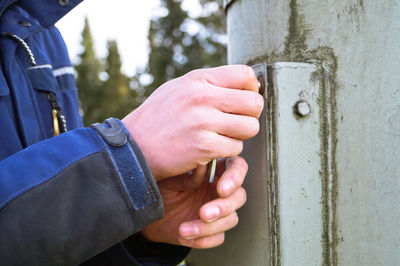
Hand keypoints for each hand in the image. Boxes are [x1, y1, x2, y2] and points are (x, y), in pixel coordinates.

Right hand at [122, 65, 262, 180]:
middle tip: (234, 122)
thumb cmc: (158, 118)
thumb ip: (210, 84)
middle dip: (249, 115)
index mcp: (198, 79)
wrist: (133, 147)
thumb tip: (246, 85)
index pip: (245, 75)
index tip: (243, 100)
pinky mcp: (204, 146)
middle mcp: (202, 97)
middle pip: (254, 103)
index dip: (251, 89)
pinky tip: (210, 149)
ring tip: (221, 136)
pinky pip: (236, 149)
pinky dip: (226, 152)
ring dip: (240, 136)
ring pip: (250, 128)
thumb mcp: (179, 89)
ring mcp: (203, 122)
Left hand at [140, 156, 247, 248]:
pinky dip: (203, 240)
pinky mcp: (212, 230)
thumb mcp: (172, 178)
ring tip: (185, 229)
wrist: (148, 213)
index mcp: (215, 170)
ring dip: (209, 228)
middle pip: (239, 196)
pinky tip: (186, 236)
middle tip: (204, 214)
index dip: (236, 177)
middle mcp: (219, 189)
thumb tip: (204, 166)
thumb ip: (190, 175)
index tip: (222, 190)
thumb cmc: (161, 188)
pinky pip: (219, 237)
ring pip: (231, 219)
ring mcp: (218, 211)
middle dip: (223, 207)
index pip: (237, 166)